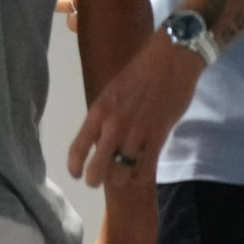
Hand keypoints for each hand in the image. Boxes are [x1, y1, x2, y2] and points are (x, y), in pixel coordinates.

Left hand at [69, 37, 201, 188]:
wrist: (170, 61)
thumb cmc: (139, 73)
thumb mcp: (111, 92)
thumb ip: (104, 116)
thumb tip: (98, 139)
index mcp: (98, 111)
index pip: (78, 147)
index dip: (74, 166)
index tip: (76, 175)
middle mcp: (113, 125)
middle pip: (98, 168)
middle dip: (96, 180)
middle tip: (98, 181)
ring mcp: (136, 132)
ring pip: (122, 172)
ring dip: (121, 179)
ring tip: (122, 177)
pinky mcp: (158, 136)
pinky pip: (146, 167)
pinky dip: (141, 175)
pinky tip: (140, 174)